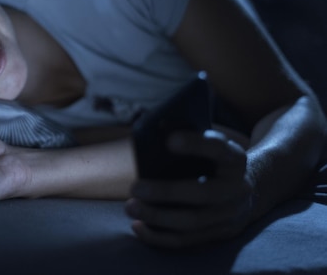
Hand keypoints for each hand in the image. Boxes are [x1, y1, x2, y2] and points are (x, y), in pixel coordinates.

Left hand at [126, 129, 253, 247]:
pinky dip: (158, 236)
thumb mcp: (210, 147)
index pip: (219, 149)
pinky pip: (185, 241)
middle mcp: (237, 189)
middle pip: (203, 194)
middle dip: (166, 192)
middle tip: (135, 187)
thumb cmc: (213, 163)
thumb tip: (154, 133)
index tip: (169, 140)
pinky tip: (137, 226)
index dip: (196, 144)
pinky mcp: (217, 236)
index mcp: (235, 160)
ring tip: (130, 207)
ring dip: (157, 217)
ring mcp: (229, 217)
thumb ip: (191, 140)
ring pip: (192, 222)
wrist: (244, 193)